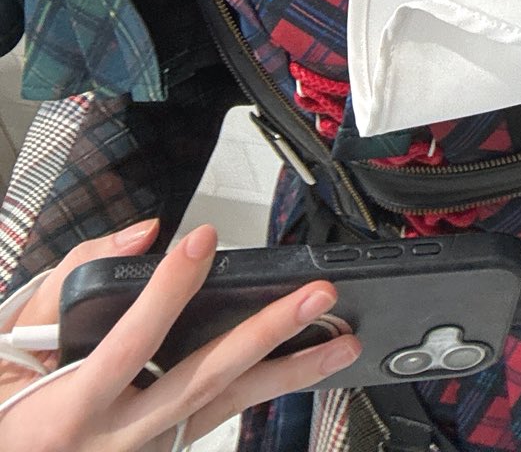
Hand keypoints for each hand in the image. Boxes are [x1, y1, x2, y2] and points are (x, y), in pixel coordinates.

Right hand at [0, 219, 359, 450]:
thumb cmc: (6, 404)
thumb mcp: (12, 338)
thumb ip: (75, 279)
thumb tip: (144, 235)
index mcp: (67, 410)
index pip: (128, 345)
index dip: (166, 292)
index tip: (200, 240)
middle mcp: (113, 442)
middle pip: (200, 383)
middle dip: (264, 334)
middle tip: (316, 294)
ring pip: (225, 409)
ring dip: (289, 373)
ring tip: (341, 342)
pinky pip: (219, 419)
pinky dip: (262, 390)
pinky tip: (304, 366)